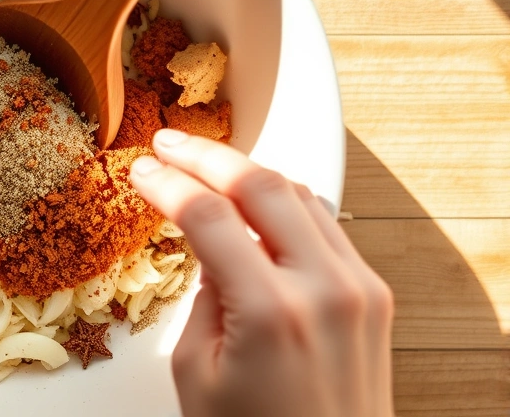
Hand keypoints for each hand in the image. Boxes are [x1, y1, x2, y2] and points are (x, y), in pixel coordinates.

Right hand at [130, 130, 393, 416]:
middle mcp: (324, 290)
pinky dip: (286, 201)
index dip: (167, 184)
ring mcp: (358, 288)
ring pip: (300, 193)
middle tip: (170, 144)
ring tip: (208, 164)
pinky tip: (256, 200)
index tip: (142, 171)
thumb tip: (209, 247)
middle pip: (262, 185)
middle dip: (208, 155)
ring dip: (249, 172)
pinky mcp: (373, 294)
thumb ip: (202, 296)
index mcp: (270, 313)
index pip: (208, 216)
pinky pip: (326, 223)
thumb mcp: (195, 372)